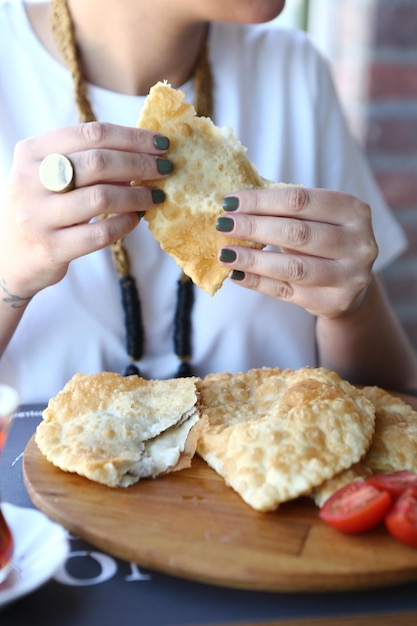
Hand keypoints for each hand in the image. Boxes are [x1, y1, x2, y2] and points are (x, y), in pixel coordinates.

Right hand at [0, 122, 170, 298]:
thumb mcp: (50, 174)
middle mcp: (30, 180)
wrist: (11, 257)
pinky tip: (138, 217)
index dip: (133, 137)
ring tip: (156, 195)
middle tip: (166, 168)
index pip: (91, 133)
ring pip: (101, 198)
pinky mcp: (52, 247)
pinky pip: (100, 233)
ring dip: (137, 195)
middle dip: (140, 163)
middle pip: (98, 162)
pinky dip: (126, 223)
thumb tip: (143, 149)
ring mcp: (39, 216)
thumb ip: (85, 158)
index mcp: (32, 151)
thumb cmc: (42, 207)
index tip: (161, 143)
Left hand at [217, 186, 378, 318]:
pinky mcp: (335, 302)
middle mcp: (359, 243)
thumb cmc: (323, 242)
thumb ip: (285, 210)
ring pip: (293, 267)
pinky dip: (258, 282)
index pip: (300, 200)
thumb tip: (234, 206)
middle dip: (254, 227)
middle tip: (223, 225)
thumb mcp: (316, 219)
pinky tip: (236, 274)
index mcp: (354, 210)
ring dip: (253, 259)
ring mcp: (350, 276)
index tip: (229, 202)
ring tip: (226, 253)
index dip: (261, 200)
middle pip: (297, 233)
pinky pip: (287, 291)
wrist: (351, 286)